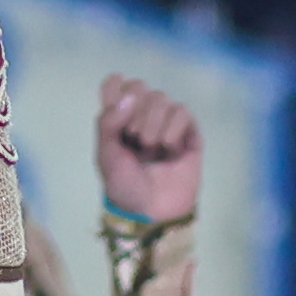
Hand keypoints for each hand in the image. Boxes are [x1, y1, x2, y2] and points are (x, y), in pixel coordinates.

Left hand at [96, 75, 202, 222]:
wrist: (151, 210)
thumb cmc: (125, 185)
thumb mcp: (106, 155)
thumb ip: (108, 122)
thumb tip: (129, 97)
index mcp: (119, 119)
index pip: (114, 85)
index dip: (114, 88)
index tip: (116, 108)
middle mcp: (142, 115)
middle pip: (139, 87)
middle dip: (135, 113)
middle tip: (135, 140)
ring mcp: (167, 122)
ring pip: (161, 98)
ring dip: (153, 124)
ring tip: (152, 149)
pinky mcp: (189, 132)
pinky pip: (182, 111)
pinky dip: (173, 128)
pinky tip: (170, 149)